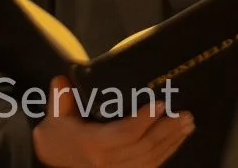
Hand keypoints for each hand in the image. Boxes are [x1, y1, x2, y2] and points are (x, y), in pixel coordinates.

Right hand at [31, 78, 192, 166]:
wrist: (50, 163)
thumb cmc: (56, 136)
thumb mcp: (55, 116)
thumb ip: (61, 97)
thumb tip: (63, 78)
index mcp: (92, 144)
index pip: (124, 133)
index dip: (144, 119)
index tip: (162, 103)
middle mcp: (106, 162)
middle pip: (143, 147)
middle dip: (167, 130)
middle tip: (186, 114)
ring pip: (149, 159)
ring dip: (171, 142)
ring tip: (188, 125)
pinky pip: (148, 167)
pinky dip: (165, 154)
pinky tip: (176, 141)